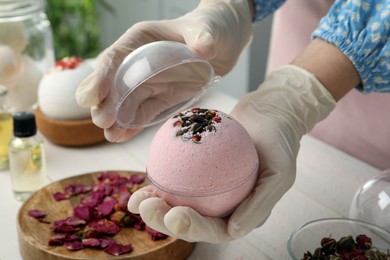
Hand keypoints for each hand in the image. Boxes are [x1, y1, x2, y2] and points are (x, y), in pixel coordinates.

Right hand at [76, 0, 252, 141]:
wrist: (223, 44)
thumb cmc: (211, 28)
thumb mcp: (207, 29)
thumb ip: (202, 37)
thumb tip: (203, 49)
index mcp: (140, 39)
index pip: (114, 58)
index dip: (101, 77)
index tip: (92, 97)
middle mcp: (138, 62)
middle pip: (113, 83)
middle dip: (105, 103)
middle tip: (102, 122)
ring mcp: (148, 82)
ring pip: (125, 102)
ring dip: (116, 120)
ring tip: (111, 136)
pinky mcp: (161, 97)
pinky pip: (143, 113)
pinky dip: (133, 125)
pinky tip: (123, 137)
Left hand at [127, 65, 335, 242]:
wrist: (270, 110)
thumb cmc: (279, 140)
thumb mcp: (281, 173)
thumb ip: (261, 204)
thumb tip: (234, 231)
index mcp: (243, 213)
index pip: (216, 230)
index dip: (193, 228)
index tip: (174, 214)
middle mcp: (223, 205)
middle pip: (191, 221)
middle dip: (165, 221)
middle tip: (146, 207)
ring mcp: (209, 189)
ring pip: (178, 203)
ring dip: (155, 205)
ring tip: (136, 200)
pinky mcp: (197, 170)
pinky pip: (176, 179)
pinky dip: (159, 181)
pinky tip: (143, 177)